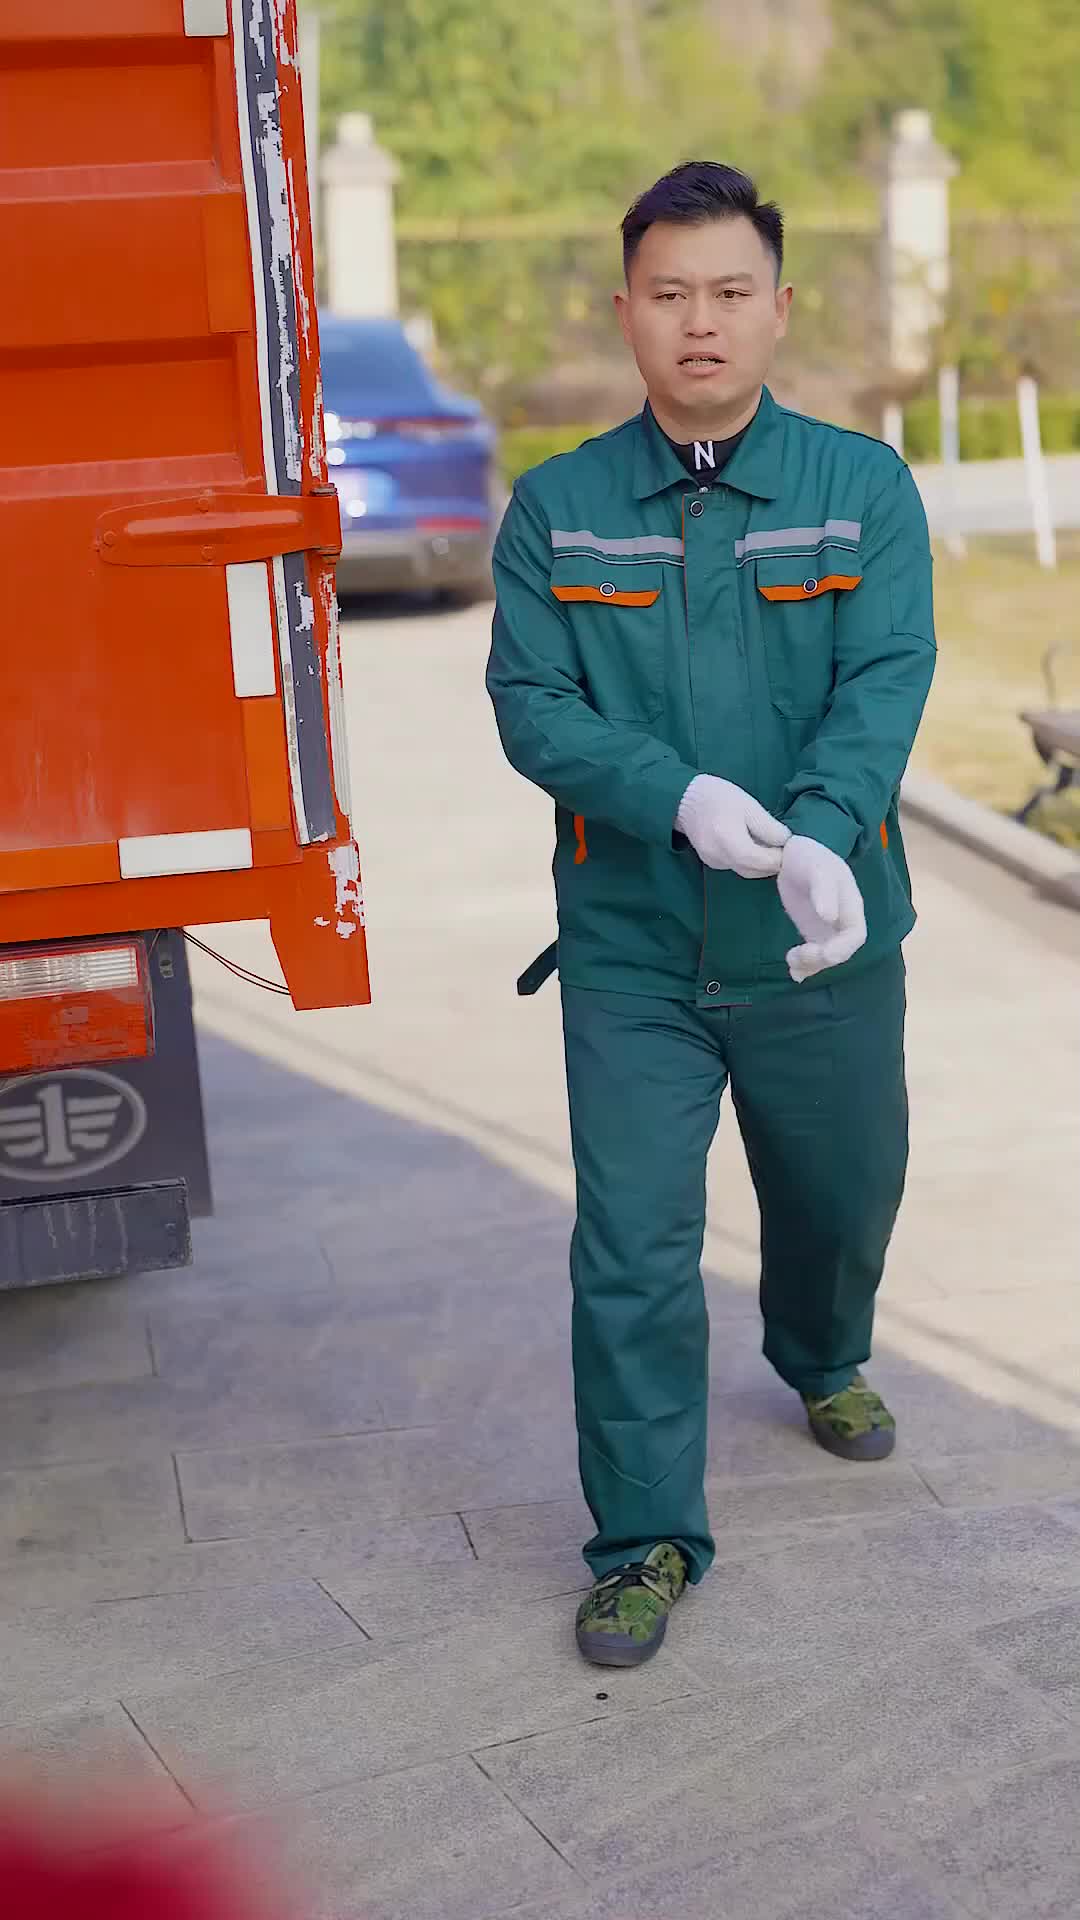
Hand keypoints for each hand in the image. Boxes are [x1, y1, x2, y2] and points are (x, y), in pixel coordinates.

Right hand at [676, 776, 789, 878]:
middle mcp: (719, 857)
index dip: (779, 858)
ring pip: (746, 871)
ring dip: (761, 863)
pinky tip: (753, 846)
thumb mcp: (748, 805)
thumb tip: (786, 842)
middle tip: (784, 848)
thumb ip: (768, 826)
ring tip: (770, 846)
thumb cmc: (717, 796)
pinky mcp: (711, 862)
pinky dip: (749, 860)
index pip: (761, 862)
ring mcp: (713, 862)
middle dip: (772, 862)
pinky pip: (736, 866)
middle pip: (755, 871)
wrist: (683, 799)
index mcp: (729, 840)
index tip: (790, 848)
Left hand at [777, 836, 866, 982]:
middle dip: (821, 959)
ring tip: (790, 961)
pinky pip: (814, 955)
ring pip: (827, 957)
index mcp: (851, 906)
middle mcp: (843, 922)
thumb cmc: (811, 858)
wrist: (795, 857)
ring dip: (811, 966)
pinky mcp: (813, 933)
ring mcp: (828, 929)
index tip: (821, 953)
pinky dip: (804, 966)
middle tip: (796, 955)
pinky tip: (792, 971)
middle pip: (841, 951)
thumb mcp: (818, 869)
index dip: (842, 949)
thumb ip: (825, 891)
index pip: (855, 936)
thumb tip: (830, 917)